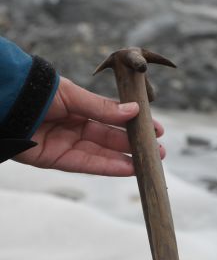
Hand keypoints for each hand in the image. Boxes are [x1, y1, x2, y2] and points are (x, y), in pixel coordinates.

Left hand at [14, 77, 164, 175]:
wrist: (8, 103)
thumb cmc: (39, 91)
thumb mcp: (74, 96)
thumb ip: (102, 108)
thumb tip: (133, 112)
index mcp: (80, 107)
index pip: (112, 118)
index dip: (133, 124)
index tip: (154, 129)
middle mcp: (76, 127)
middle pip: (110, 139)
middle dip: (134, 144)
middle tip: (158, 150)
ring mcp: (67, 144)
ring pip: (102, 154)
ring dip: (126, 159)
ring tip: (149, 162)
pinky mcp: (58, 160)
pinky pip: (87, 165)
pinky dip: (108, 167)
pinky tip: (128, 168)